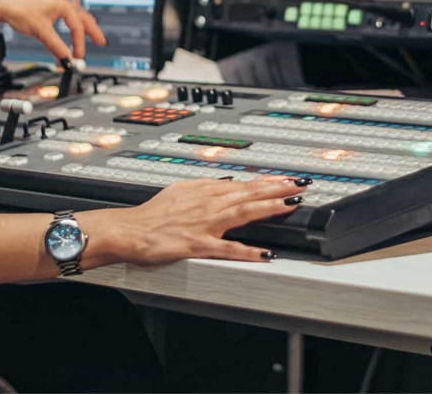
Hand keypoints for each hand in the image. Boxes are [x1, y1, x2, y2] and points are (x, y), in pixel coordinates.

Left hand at [0, 0, 106, 61]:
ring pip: (72, 14)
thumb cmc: (18, 9)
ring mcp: (52, 0)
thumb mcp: (41, 32)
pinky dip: (68, 23)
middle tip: (101, 41)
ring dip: (79, 26)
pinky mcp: (43, 3)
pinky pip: (62, 13)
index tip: (78, 57)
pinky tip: (66, 26)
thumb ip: (57, 47)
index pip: (77, 26)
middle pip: (82, 16)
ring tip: (87, 34)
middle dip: (91, 30)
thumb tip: (67, 60)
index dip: (79, 44)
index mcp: (63, 3)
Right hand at [82, 178, 306, 265]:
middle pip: (249, 193)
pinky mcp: (198, 245)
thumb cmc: (151, 214)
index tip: (287, 178)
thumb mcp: (179, 190)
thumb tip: (224, 182)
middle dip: (278, 188)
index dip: (268, 181)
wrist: (130, 230)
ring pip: (243, 212)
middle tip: (301, 184)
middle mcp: (208, 204)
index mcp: (204, 191)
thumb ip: (204, 186)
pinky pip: (227, 249)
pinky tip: (265, 253)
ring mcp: (205, 224)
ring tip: (291, 204)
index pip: (243, 183)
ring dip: (269, 207)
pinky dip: (247, 251)